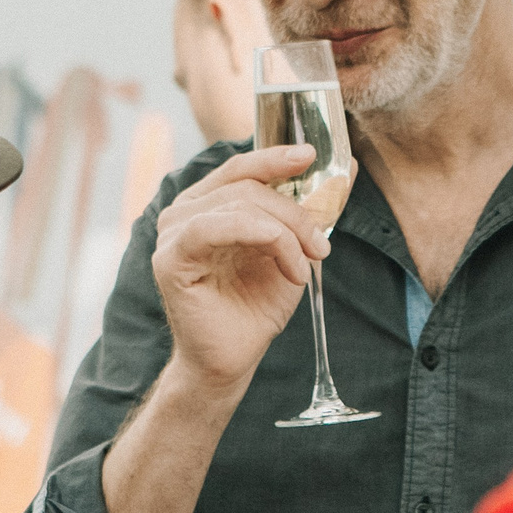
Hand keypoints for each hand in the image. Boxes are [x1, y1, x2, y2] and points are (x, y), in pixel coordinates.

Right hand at [150, 147, 330, 389]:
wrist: (234, 358)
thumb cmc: (255, 306)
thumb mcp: (290, 251)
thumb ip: (303, 212)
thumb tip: (341, 172)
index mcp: (207, 204)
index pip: (241, 169)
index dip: (275, 157)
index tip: (310, 154)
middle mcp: (184, 212)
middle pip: (247, 186)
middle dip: (295, 213)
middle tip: (321, 246)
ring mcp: (173, 233)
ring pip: (240, 205)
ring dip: (285, 233)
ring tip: (304, 267)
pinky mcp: (170, 258)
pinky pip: (214, 227)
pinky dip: (262, 239)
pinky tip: (287, 267)